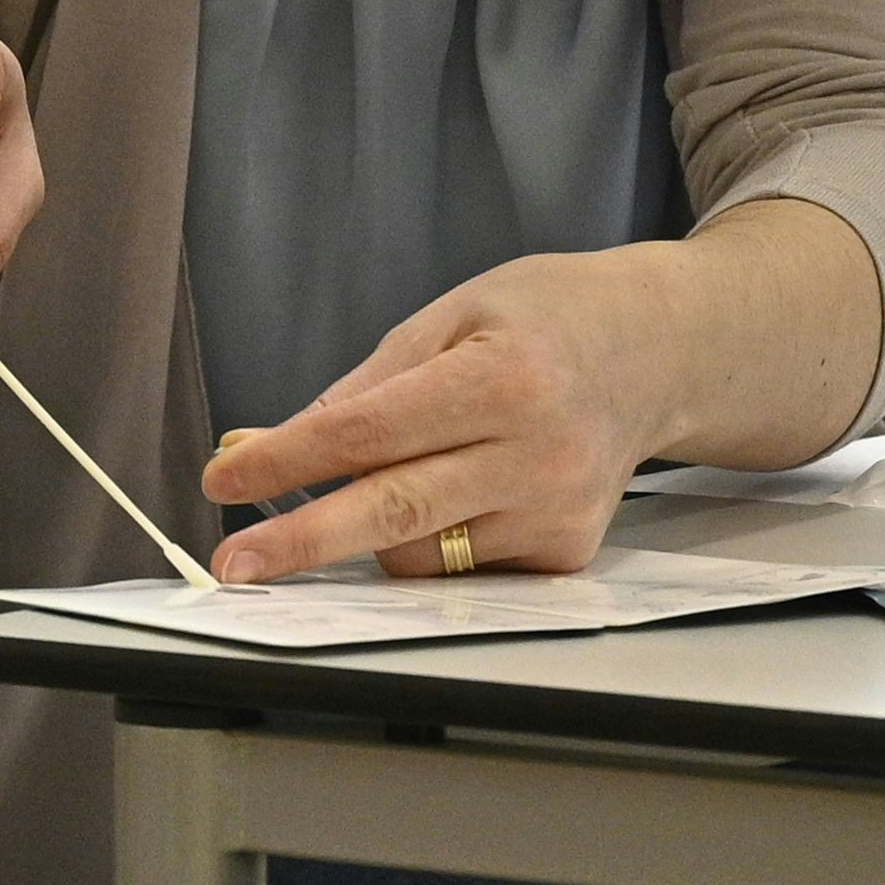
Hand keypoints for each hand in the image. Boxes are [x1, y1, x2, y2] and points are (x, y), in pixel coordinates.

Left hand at [198, 248, 685, 583]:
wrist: (659, 350)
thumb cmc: (545, 318)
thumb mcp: (451, 316)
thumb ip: (365, 387)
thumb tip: (271, 443)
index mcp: (503, 379)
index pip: (370, 432)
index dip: (287, 459)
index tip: (224, 478)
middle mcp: (537, 455)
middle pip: (395, 511)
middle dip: (303, 540)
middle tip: (234, 560)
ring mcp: (556, 512)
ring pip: (421, 553)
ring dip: (374, 528)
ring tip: (404, 467)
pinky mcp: (566, 552)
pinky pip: (461, 568)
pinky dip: (432, 537)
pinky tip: (464, 486)